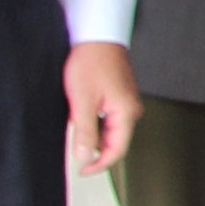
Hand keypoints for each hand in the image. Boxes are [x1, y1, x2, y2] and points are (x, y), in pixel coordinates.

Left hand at [62, 42, 141, 177]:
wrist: (96, 36)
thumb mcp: (82, 100)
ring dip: (93, 133)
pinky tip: (81, 112)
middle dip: (94, 148)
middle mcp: (131, 109)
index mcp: (127, 113)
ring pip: (110, 130)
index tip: (83, 170)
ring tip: (75, 122)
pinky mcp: (119, 95)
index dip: (99, 164)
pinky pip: (109, 118)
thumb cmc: (91, 61)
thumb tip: (83, 155)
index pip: (117, 150)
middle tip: (73, 146)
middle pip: (115, 141)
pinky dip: (95, 122)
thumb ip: (84, 131)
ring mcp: (126, 102)